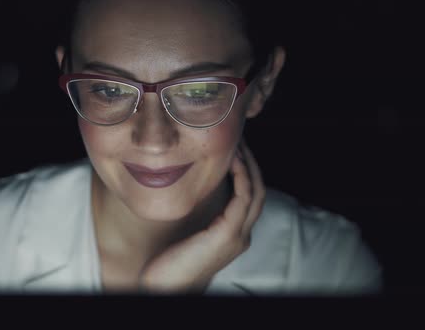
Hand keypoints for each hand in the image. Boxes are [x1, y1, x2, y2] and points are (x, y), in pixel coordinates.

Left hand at [137, 139, 265, 293]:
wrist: (165, 287)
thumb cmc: (171, 262)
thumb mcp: (190, 234)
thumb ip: (200, 217)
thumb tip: (193, 190)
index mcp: (234, 234)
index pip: (249, 195)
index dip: (246, 170)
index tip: (235, 147)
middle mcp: (242, 235)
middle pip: (259, 189)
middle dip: (252, 161)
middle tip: (241, 138)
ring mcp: (238, 236)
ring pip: (256, 191)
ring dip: (249, 164)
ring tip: (239, 143)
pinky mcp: (228, 235)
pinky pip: (243, 198)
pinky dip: (241, 176)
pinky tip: (234, 160)